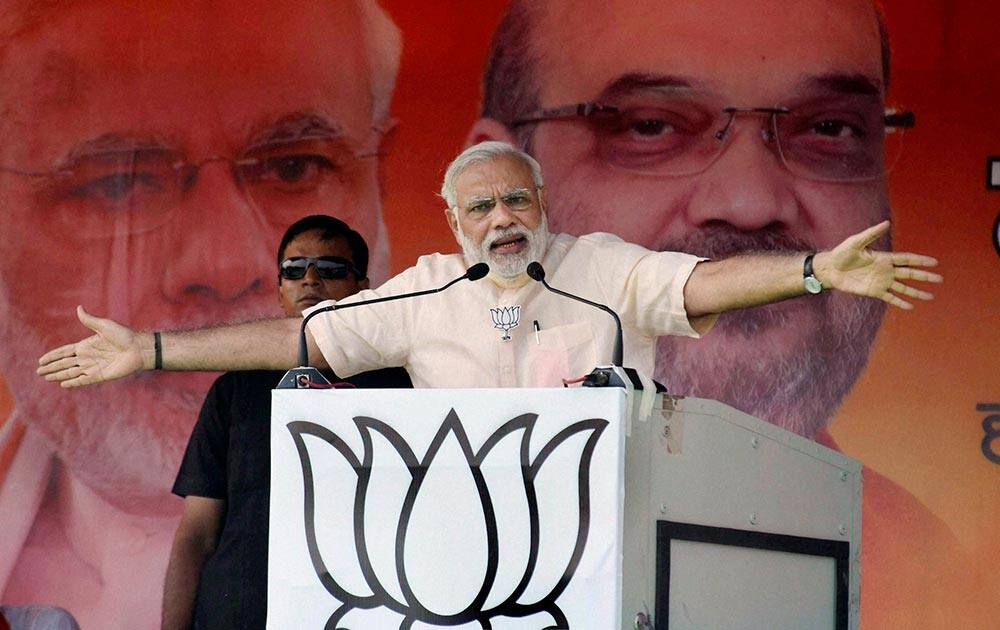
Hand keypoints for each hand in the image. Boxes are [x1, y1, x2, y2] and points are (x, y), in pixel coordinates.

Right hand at [37, 306, 147, 386]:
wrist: (138, 348)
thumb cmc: (124, 335)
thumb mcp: (105, 326)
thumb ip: (90, 320)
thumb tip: (79, 308)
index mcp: (86, 346)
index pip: (65, 352)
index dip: (53, 356)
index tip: (41, 360)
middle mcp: (87, 357)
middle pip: (65, 363)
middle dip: (51, 367)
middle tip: (39, 371)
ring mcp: (93, 367)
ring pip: (71, 372)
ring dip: (59, 375)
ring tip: (46, 378)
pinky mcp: (100, 375)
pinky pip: (84, 380)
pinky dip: (73, 382)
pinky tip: (63, 384)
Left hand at [818, 221, 941, 308]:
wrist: (830, 269)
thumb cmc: (841, 253)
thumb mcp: (855, 242)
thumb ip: (871, 234)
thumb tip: (886, 223)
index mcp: (884, 258)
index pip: (906, 259)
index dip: (920, 260)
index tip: (934, 262)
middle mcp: (886, 270)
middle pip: (909, 274)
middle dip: (924, 276)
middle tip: (940, 279)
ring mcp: (881, 282)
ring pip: (903, 288)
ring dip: (917, 292)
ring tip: (931, 297)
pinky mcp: (873, 291)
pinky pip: (890, 298)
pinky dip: (900, 302)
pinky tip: (911, 306)